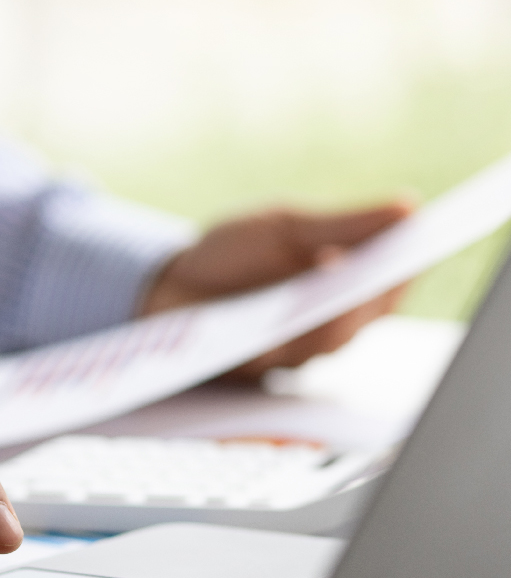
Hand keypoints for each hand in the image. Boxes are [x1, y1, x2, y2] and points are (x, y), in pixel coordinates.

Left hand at [140, 202, 412, 377]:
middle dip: (366, 301)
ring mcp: (292, 350)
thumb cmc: (228, 252)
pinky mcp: (258, 371)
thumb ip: (341, 224)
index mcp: (341, 282)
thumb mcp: (284, 226)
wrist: (164, 286)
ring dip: (329, 325)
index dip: (403, 273)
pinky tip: (282, 331)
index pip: (387, 283)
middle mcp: (323, 322)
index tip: (413, 256)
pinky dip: (285, 346)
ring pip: (325, 344)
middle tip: (371, 282)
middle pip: (362, 319)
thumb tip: (408, 206)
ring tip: (330, 303)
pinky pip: (279, 364)